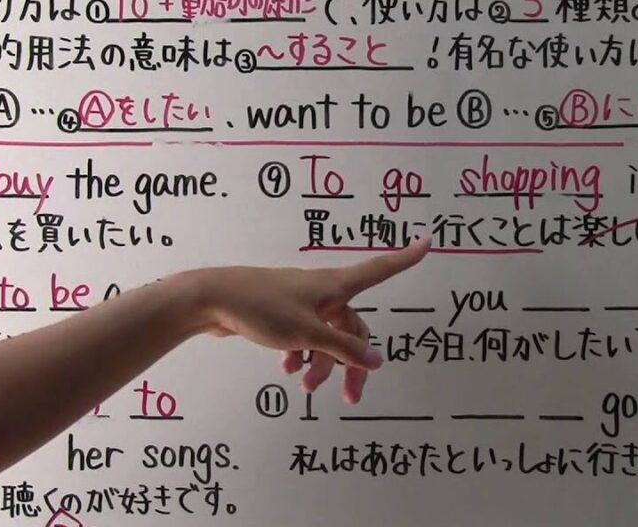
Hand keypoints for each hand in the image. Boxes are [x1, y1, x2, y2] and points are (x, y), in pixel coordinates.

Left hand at [197, 238, 429, 403]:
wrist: (210, 300)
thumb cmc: (260, 307)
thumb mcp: (306, 333)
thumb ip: (342, 348)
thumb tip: (377, 361)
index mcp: (333, 286)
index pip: (378, 270)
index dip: (404, 259)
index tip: (426, 242)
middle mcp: (321, 291)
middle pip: (351, 326)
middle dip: (352, 360)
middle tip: (352, 396)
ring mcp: (301, 302)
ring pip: (326, 336)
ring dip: (321, 362)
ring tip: (306, 387)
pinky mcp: (281, 313)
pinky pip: (304, 336)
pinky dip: (301, 354)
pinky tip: (288, 369)